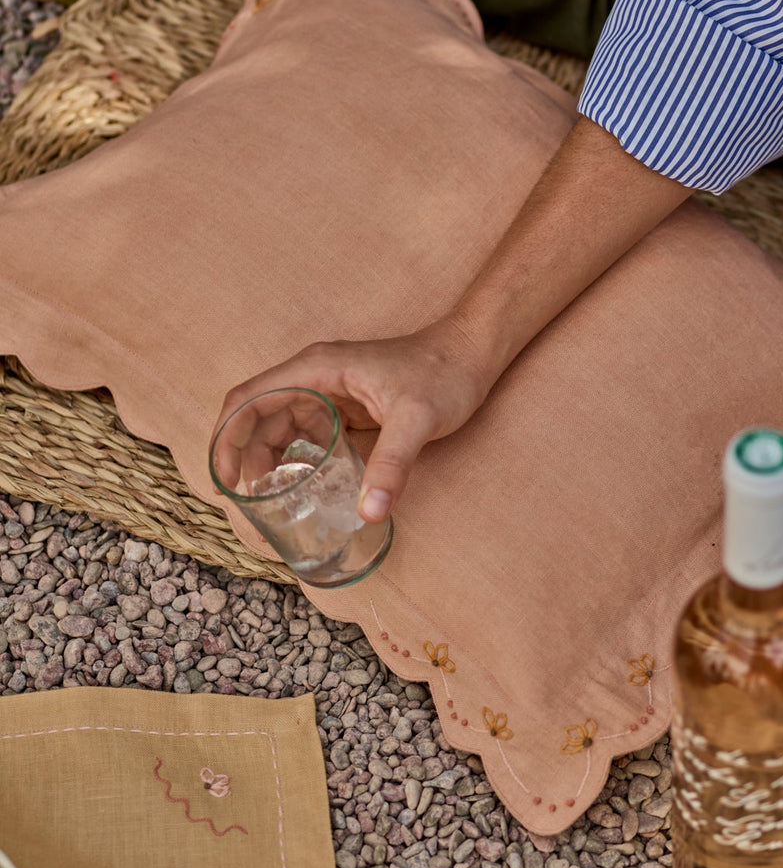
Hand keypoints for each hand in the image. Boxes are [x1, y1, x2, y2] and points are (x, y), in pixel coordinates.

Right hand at [212, 317, 490, 523]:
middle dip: (248, 460)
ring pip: (281, 428)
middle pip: (259, 417)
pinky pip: (309, 436)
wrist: (474, 354)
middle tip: (254, 506)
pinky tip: (306, 488)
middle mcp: (315, 377)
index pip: (250, 398)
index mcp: (317, 368)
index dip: (227, 437)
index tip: (223, 478)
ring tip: (274, 503)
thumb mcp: (417, 419)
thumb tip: (369, 513)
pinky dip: (300, 461)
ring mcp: (330, 392)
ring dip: (272, 463)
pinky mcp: (347, 408)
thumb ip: (392, 465)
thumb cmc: (445, 373)